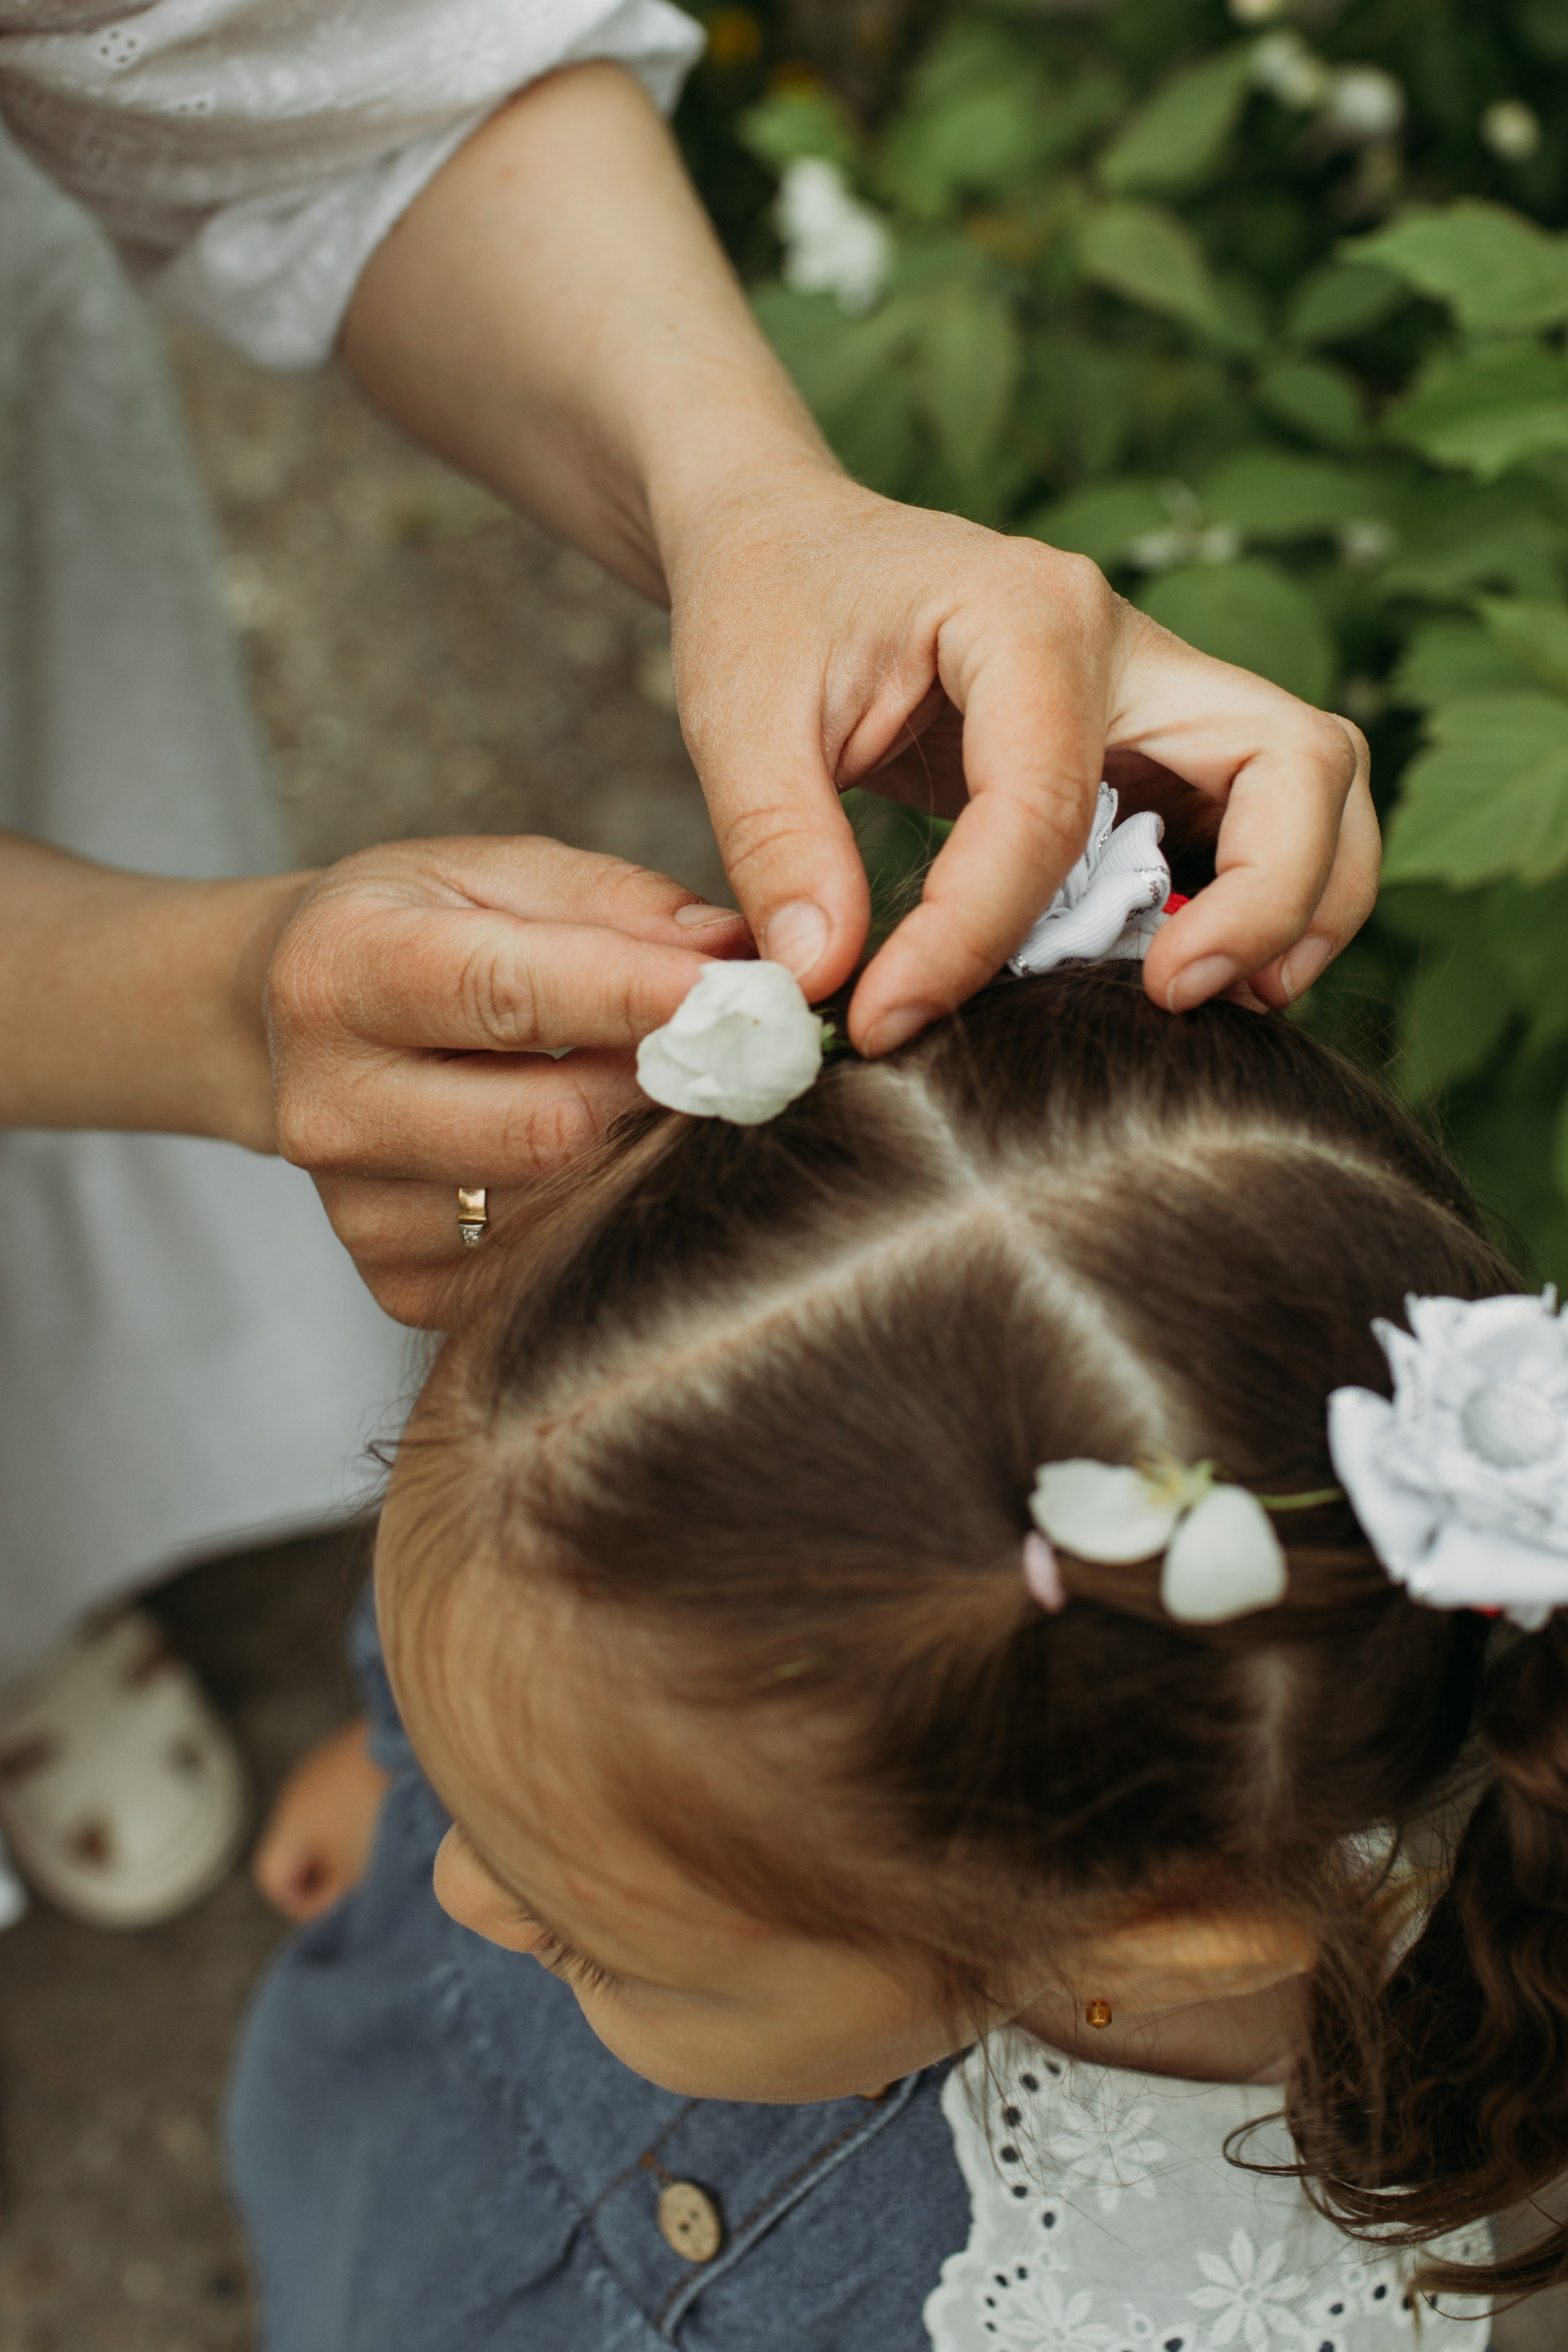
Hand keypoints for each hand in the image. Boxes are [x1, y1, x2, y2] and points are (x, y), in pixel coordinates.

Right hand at [253, 1717, 390, 1922]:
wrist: (418, 1743)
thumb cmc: (379, 1816)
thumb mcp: (355, 1875)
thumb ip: (334, 1902)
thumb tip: (330, 1911)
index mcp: (289, 1822)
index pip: (271, 1877)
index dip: (300, 1905)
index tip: (337, 1910)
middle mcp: (298, 1790)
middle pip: (296, 1850)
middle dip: (325, 1875)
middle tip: (360, 1888)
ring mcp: (326, 1766)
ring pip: (324, 1822)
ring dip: (346, 1844)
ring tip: (382, 1855)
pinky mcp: (355, 1752)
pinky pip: (346, 1796)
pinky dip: (362, 1815)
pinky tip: (392, 1820)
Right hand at [265, 836, 747, 1323]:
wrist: (289, 1027)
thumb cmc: (416, 930)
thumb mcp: (495, 872)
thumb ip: (617, 905)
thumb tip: (738, 958)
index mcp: (339, 971)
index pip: (512, 995)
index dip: (644, 999)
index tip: (750, 994)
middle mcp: (329, 1105)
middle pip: (551, 1127)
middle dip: (666, 1087)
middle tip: (736, 1053)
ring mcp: (359, 1212)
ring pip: (564, 1208)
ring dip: (645, 1155)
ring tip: (671, 1097)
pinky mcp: (400, 1284)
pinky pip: (547, 1266)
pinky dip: (602, 1213)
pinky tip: (605, 1159)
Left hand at [342, 63, 1374, 1059]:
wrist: (793, 544)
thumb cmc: (771, 609)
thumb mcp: (734, 715)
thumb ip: (776, 845)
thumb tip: (826, 982)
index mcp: (1030, 614)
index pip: (1045, 805)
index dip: (974, 935)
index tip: (888, 1017)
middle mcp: (1131, 645)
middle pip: (1293, 762)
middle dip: (1262, 898)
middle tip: (1167, 998)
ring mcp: (1161, 690)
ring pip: (1314, 785)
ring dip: (1297, 902)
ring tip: (1213, 1001)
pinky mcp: (1156, 740)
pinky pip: (1266, 814)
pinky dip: (1262, 897)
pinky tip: (1182, 971)